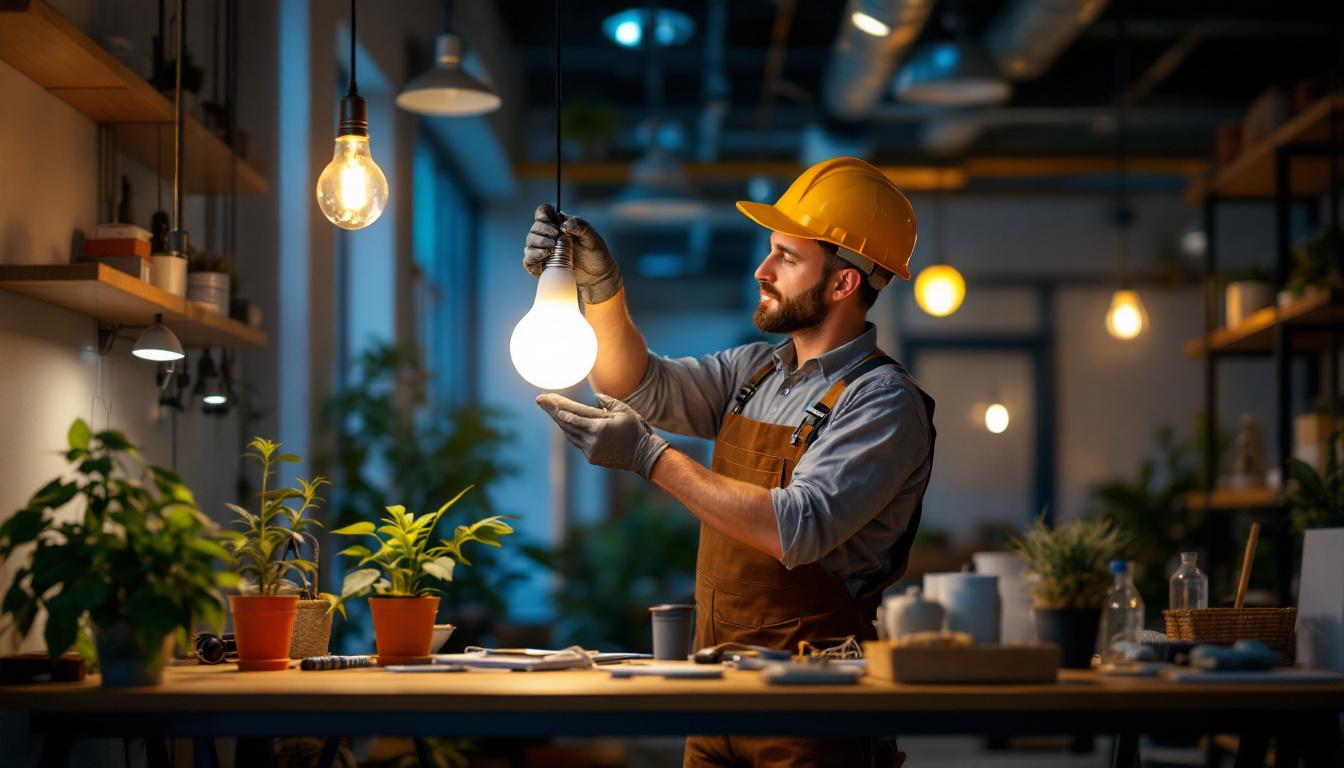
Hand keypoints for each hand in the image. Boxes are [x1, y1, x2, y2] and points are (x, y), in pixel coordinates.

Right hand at [523, 203, 622, 303]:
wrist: (598, 277)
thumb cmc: (596, 255)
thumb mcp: (593, 239)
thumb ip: (582, 227)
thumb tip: (565, 223)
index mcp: (560, 225)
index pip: (543, 213)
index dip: (542, 213)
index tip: (548, 218)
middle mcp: (550, 236)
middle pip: (535, 228)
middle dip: (543, 230)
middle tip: (555, 236)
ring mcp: (545, 251)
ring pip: (530, 242)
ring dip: (538, 243)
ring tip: (552, 248)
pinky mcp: (543, 265)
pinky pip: (529, 260)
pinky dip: (533, 256)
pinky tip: (545, 256)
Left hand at [536, 393, 667, 478]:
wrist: (644, 455)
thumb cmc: (636, 430)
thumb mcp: (625, 411)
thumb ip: (609, 402)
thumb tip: (596, 396)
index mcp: (599, 427)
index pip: (573, 416)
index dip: (558, 407)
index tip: (546, 400)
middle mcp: (592, 440)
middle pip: (567, 424)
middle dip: (552, 411)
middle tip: (540, 400)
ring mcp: (591, 450)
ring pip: (570, 435)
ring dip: (560, 422)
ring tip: (550, 410)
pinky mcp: (592, 457)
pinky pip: (577, 443)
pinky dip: (571, 433)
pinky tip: (565, 424)